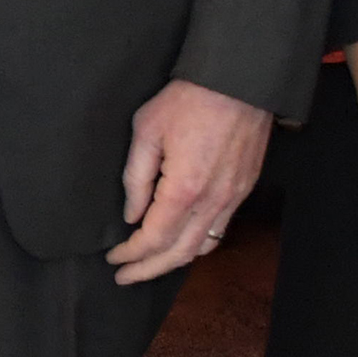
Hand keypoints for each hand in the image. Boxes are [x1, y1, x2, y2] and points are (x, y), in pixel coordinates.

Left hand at [108, 78, 273, 283]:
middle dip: (150, 270)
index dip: (131, 254)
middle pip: (180, 254)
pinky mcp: (244, 188)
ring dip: (175, 261)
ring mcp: (233, 197)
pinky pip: (220, 229)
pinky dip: (199, 244)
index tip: (113, 259)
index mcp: (183, 189)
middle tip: (126, 277)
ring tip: (151, 265)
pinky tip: (182, 242)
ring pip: (203, 246)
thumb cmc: (189, 99)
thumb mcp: (146, 130)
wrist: (240, 79)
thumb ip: (136, 178)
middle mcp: (212, 200)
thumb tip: (131, 215)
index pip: (154, 238)